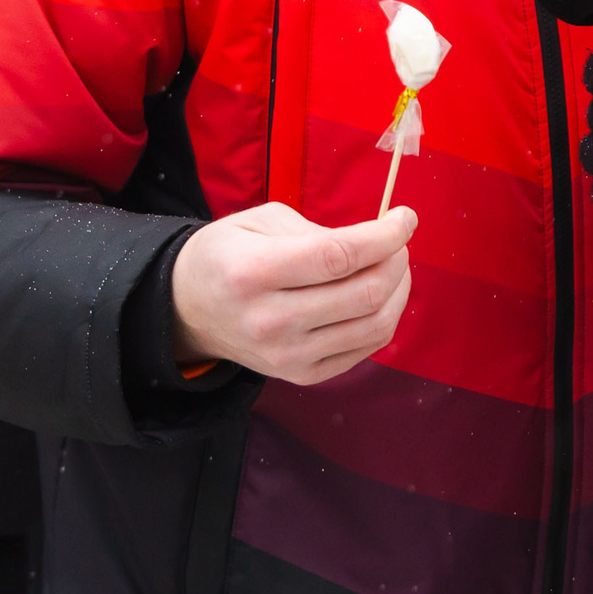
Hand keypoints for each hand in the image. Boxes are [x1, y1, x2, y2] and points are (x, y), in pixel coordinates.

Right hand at [171, 202, 414, 384]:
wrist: (187, 310)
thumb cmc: (228, 254)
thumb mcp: (261, 221)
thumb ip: (318, 231)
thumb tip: (375, 242)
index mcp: (254, 272)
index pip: (339, 256)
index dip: (385, 236)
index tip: (405, 218)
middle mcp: (270, 320)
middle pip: (364, 294)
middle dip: (396, 261)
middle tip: (397, 243)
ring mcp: (286, 356)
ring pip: (373, 326)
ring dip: (398, 291)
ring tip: (393, 268)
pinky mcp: (301, 376)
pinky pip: (364, 349)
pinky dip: (384, 319)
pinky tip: (378, 297)